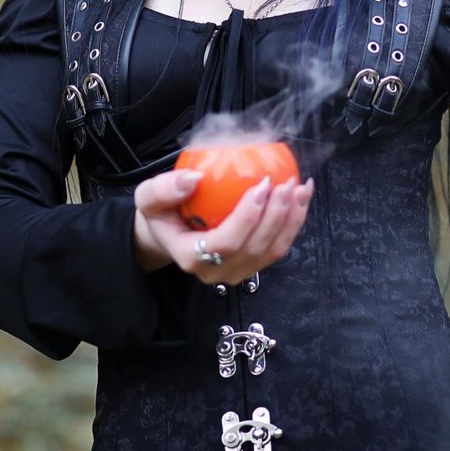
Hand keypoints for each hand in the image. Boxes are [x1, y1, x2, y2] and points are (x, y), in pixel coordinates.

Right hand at [132, 168, 314, 284]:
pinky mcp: (253, 265)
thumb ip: (164, 189)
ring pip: (272, 251)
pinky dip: (294, 222)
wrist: (169, 232)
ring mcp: (237, 272)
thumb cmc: (161, 214)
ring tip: (301, 188)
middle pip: (255, 248)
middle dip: (277, 215)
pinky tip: (301, 197)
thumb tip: (193, 178)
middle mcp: (217, 272)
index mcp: (191, 257)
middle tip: (287, 183)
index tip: (261, 184)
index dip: (248, 216)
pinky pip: (279, 247)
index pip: (226, 242)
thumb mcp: (148, 197)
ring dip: (292, 220)